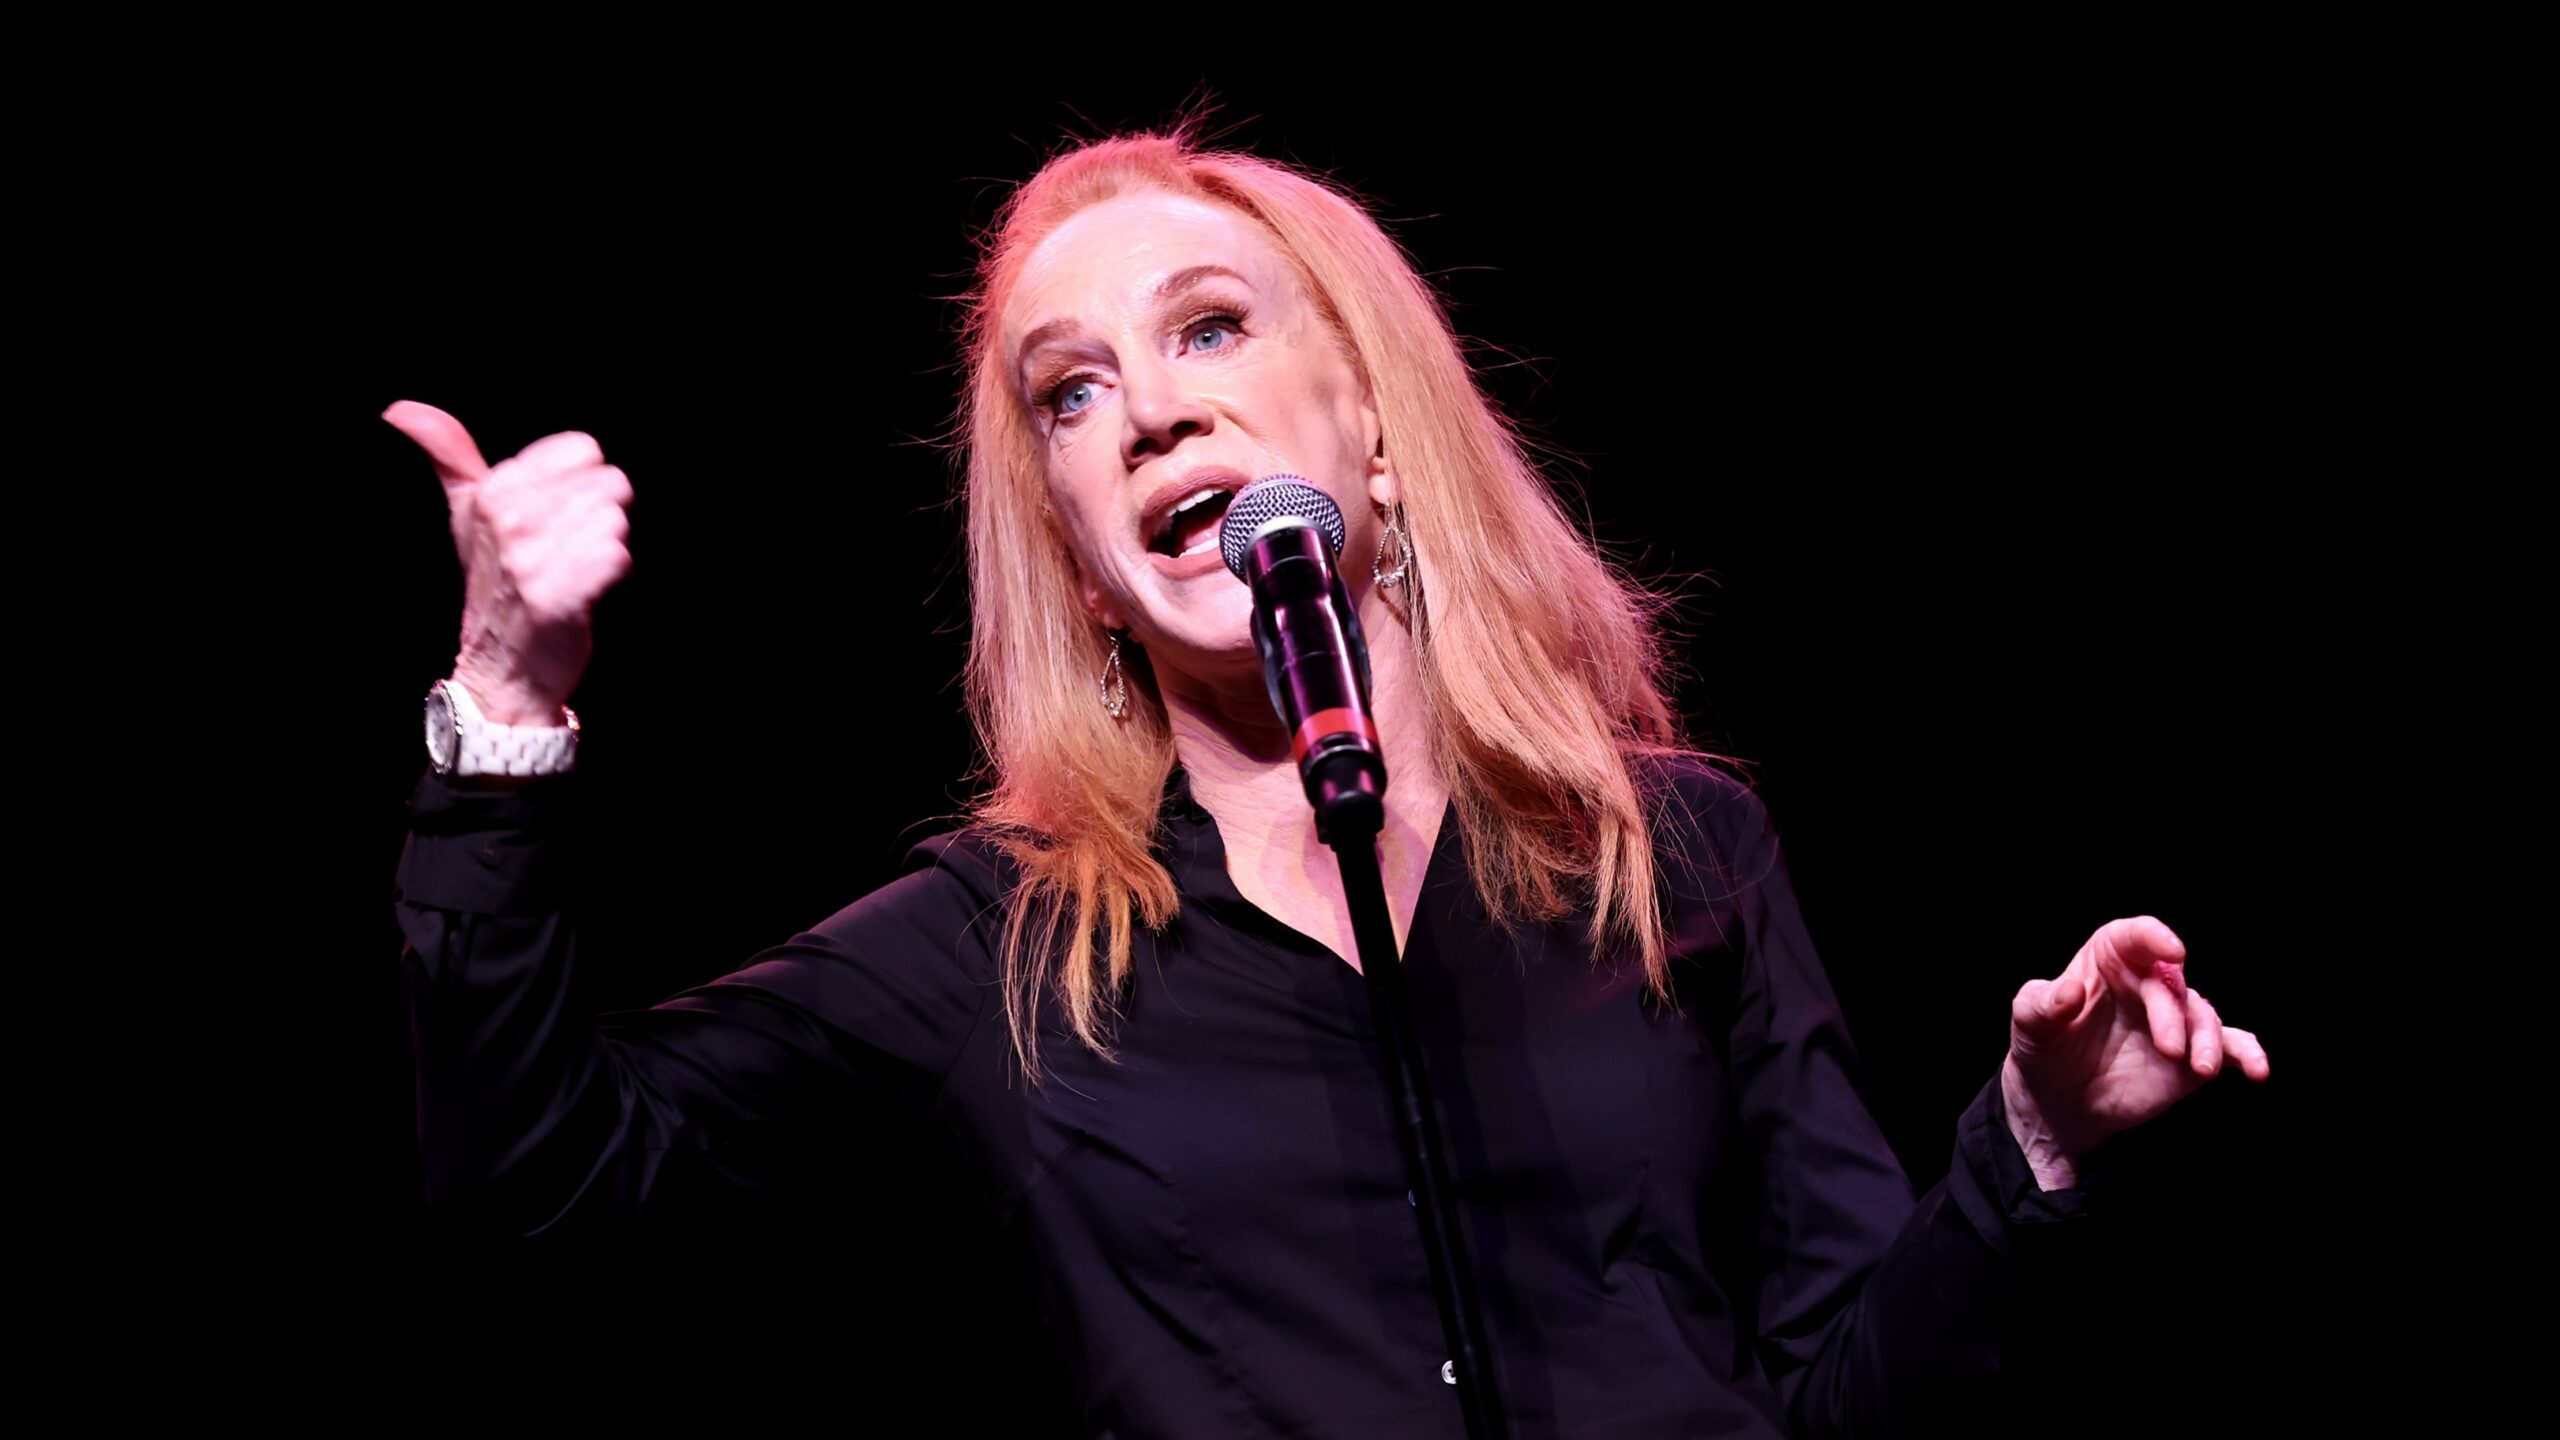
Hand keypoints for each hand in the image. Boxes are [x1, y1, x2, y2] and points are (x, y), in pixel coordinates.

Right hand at [384, 400, 632, 723]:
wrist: (502, 666)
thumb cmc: (494, 581)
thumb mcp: (467, 513)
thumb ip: (448, 455)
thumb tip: (398, 412)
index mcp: (491, 491)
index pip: (583, 450)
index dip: (582, 483)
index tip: (557, 514)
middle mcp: (509, 521)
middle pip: (609, 484)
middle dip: (599, 515)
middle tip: (569, 547)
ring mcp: (531, 561)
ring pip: (615, 520)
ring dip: (605, 547)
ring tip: (573, 569)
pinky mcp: (557, 599)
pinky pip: (615, 557)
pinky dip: (611, 572)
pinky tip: (585, 588)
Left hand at [2001, 916, 2269, 1189]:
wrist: (2058, 1100)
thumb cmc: (2043, 1047)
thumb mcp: (2029, 1022)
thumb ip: (2043, 1003)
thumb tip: (2070, 989)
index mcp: (2108, 960)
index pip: (2133, 937)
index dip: (2154, 938)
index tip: (2173, 950)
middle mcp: (2147, 983)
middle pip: (2170, 983)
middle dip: (2173, 1013)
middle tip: (2169, 1047)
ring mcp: (2174, 1019)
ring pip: (2203, 1015)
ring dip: (2209, 1039)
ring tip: (2201, 1067)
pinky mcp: (2192, 1054)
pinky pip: (2230, 1047)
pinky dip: (2247, 1054)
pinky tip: (2257, 1069)